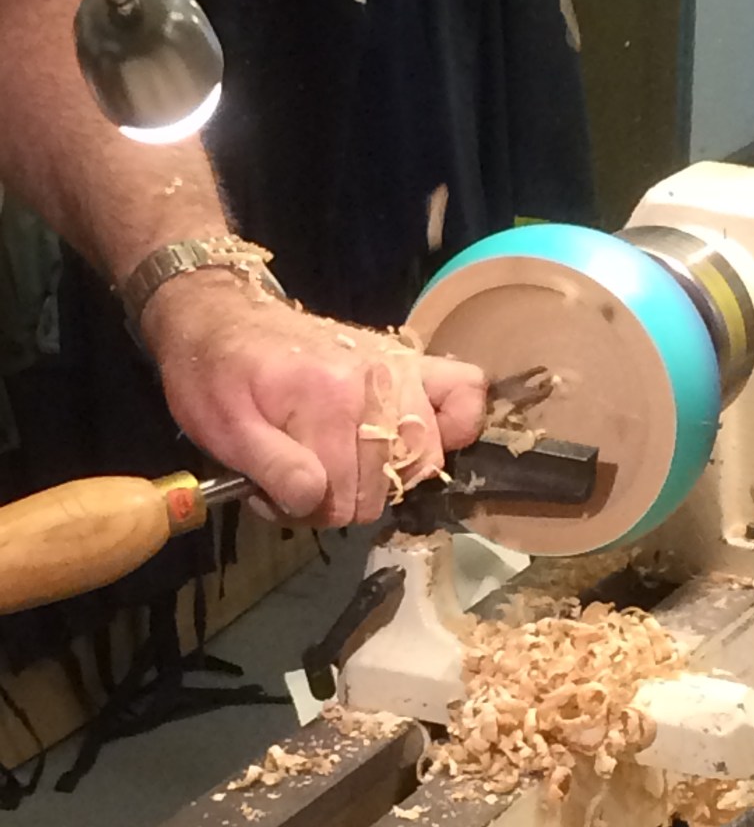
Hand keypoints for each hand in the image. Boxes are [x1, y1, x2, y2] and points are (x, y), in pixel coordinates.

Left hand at [142, 272, 486, 526]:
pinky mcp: (410, 361)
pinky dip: (454, 423)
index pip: (340, 496)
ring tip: (345, 463)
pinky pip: (465, 390)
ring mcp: (399, 367)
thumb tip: (314, 500)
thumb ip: (270, 468)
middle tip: (304, 479)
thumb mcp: (222, 428)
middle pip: (384, 486)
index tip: (277, 496)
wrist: (222, 315)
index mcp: (326, 397)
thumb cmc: (215, 375)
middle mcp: (376, 379)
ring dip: (386, 474)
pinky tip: (414, 438)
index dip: (306, 510)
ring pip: (426, 457)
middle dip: (341, 498)